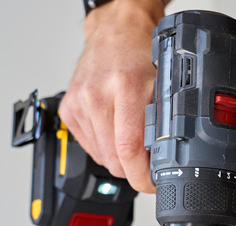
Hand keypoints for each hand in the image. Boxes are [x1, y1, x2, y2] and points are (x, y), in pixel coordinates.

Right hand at [59, 0, 164, 192]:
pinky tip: (115, 129)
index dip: (141, 176)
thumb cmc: (142, 53)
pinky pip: (89, 146)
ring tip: (132, 137)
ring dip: (119, 157)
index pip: (128, 150)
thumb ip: (164, 121)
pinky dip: (105, 147)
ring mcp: (79, 104)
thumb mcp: (165, 85)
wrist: (116, 31)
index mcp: (124, 89)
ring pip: (101, 157)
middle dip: (134, 169)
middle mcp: (96, 97)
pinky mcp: (68, 110)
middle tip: (149, 162)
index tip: (152, 185)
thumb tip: (167, 158)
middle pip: (113, 160)